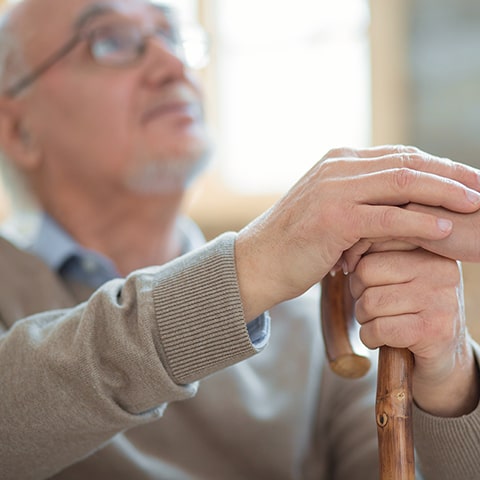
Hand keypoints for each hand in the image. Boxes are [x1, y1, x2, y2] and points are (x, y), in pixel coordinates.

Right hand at [235, 145, 479, 319]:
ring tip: (477, 205)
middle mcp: (338, 168)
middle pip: (408, 163)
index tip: (468, 181)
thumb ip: (361, 198)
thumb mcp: (330, 211)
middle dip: (453, 175)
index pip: (400, 156)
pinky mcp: (334, 217)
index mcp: (339, 162)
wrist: (257, 263)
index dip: (439, 167)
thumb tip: (400, 203)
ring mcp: (334, 189)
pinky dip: (420, 221)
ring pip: (403, 183)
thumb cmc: (296, 243)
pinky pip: (387, 217)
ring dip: (446, 193)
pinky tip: (445, 228)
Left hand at [349, 248, 479, 415]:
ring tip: (381, 322)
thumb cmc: (411, 309)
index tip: (367, 282)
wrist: (444, 355)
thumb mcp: (400, 274)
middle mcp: (440, 269)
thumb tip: (345, 249)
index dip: (357, 265)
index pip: (373, 241)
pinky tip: (383, 339)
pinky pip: (379, 329)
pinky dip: (369, 338)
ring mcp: (440, 300)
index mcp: (429, 249)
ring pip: (369, 302)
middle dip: (358, 294)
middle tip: (374, 307)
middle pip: (365, 271)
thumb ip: (378, 254)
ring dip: (364, 319)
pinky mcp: (434, 330)